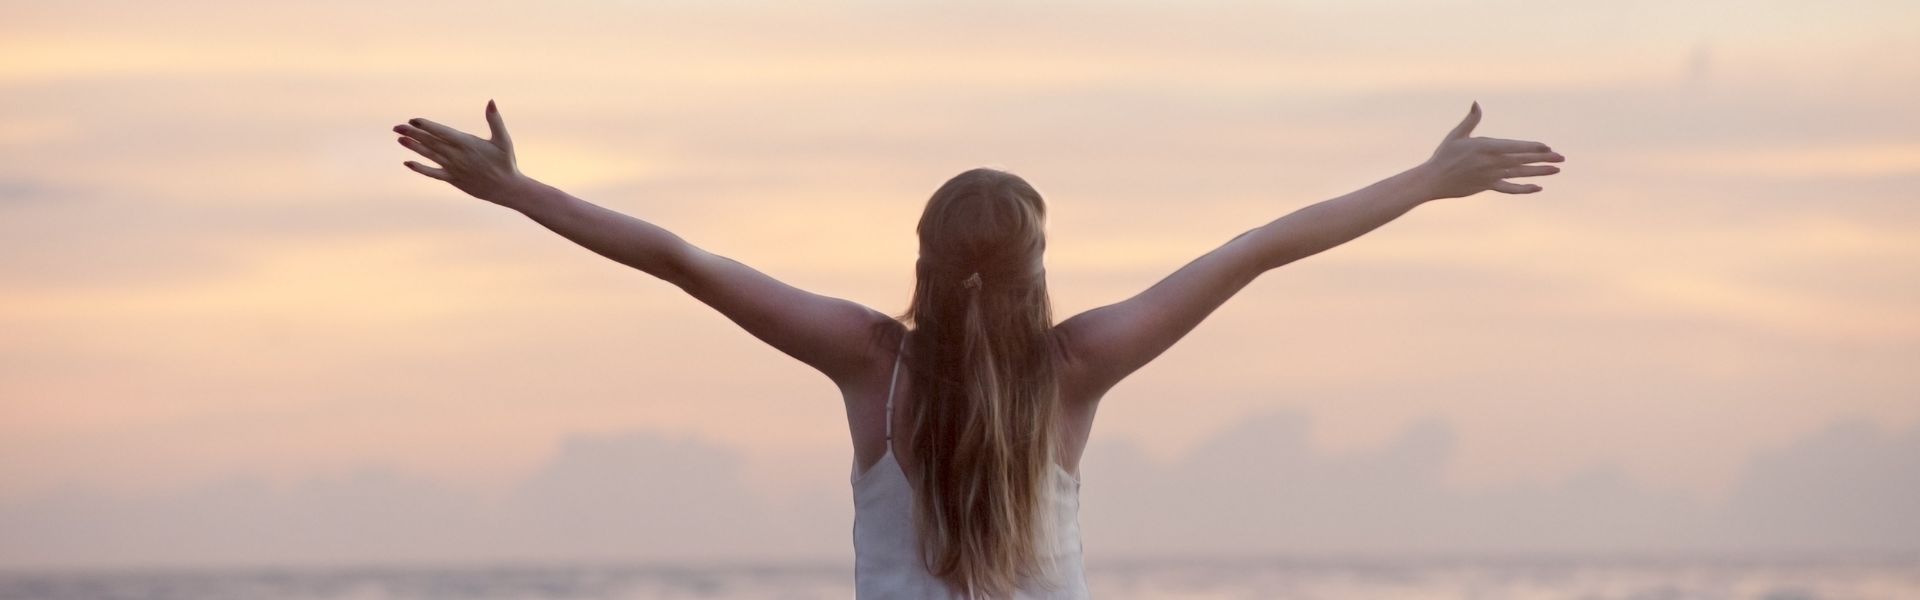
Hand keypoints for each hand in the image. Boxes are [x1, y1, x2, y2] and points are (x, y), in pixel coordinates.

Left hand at [394, 100, 532, 205]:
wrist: (506, 188)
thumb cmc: (506, 162)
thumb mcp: (503, 139)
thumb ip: (495, 120)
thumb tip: (491, 101)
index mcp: (467, 144)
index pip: (442, 132)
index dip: (427, 126)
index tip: (413, 120)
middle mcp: (457, 156)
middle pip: (431, 142)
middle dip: (413, 133)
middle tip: (397, 126)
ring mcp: (453, 168)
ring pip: (429, 155)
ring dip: (413, 147)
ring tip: (399, 139)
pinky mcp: (452, 179)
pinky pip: (433, 173)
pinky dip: (420, 168)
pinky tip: (408, 163)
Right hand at [1416, 102, 1564, 199]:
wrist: (1433, 180)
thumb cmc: (1444, 155)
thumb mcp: (1457, 135)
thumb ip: (1471, 120)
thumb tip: (1477, 103)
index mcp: (1485, 147)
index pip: (1514, 147)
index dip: (1532, 147)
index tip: (1548, 147)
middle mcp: (1491, 163)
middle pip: (1522, 160)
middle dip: (1543, 158)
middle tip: (1561, 158)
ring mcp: (1491, 176)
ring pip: (1520, 173)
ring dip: (1539, 171)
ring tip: (1556, 170)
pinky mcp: (1488, 186)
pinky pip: (1509, 188)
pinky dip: (1523, 189)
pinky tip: (1537, 187)